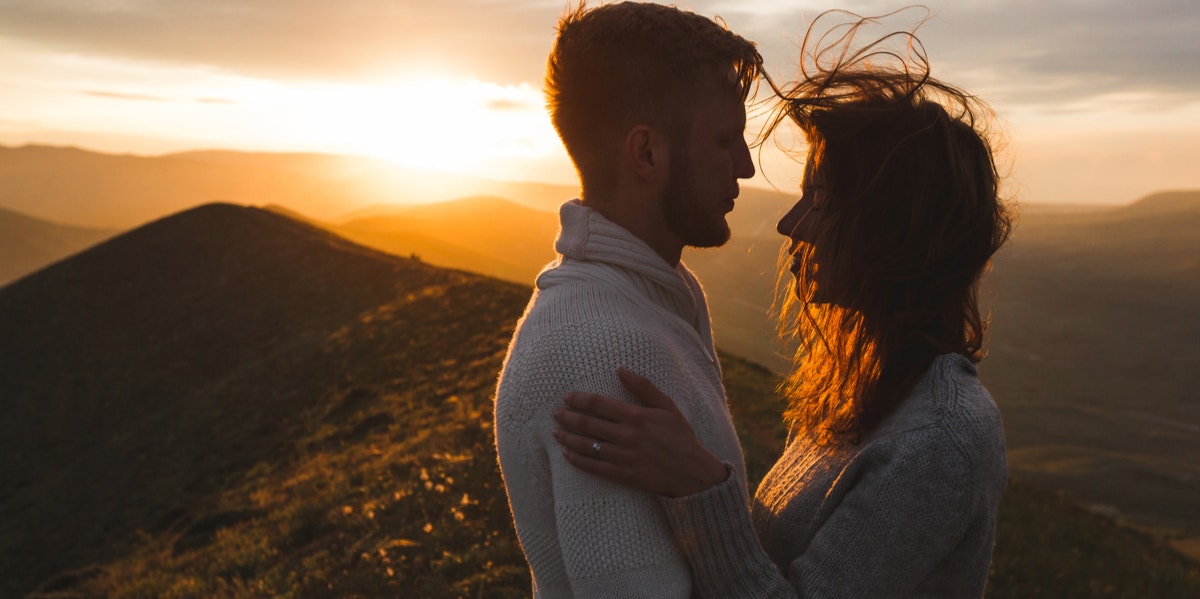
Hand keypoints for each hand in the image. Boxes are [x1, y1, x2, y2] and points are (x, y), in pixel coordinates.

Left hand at [553, 367, 728, 497]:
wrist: (692, 471)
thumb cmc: (680, 436)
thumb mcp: (666, 406)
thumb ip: (643, 387)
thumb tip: (621, 370)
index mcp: (635, 416)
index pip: (599, 404)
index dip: (580, 400)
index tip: (567, 397)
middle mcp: (626, 435)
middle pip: (588, 424)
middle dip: (568, 417)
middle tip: (556, 413)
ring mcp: (623, 456)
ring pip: (587, 445)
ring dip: (568, 438)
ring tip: (556, 432)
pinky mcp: (623, 475)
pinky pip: (594, 467)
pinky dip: (578, 461)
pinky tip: (567, 455)